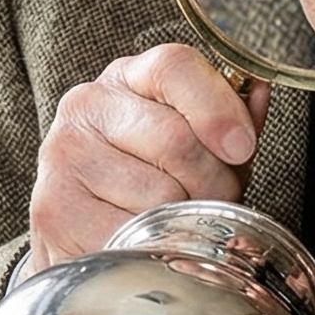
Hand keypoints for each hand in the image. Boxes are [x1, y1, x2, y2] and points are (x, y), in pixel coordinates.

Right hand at [27, 44, 270, 273]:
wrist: (79, 234)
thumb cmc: (147, 183)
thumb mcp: (193, 142)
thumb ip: (228, 118)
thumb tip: (259, 91)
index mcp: (126, 78)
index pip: (174, 67)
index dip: (218, 106)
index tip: (241, 147)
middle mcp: (87, 106)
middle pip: (176, 140)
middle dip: (213, 184)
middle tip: (211, 204)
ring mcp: (64, 157)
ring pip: (160, 195)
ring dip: (184, 221)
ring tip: (174, 224)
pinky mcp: (55, 208)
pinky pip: (132, 234)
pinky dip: (152, 248)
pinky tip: (144, 243)